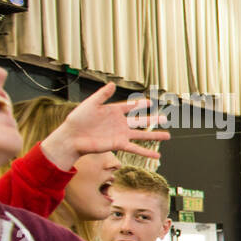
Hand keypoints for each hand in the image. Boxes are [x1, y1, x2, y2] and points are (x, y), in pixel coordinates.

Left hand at [39, 82, 169, 170]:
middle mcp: (120, 123)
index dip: (140, 104)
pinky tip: (157, 156)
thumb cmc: (78, 120)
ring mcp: (121, 134)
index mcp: (113, 111)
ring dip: (155, 136)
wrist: (72, 137)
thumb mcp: (91, 104)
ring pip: (142, 135)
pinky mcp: (119, 144)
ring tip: (167, 136)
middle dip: (153, 119)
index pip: (130, 106)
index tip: (150, 102)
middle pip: (140, 121)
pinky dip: (146, 153)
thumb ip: (102, 95)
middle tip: (165, 118)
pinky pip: (136, 148)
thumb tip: (113, 84)